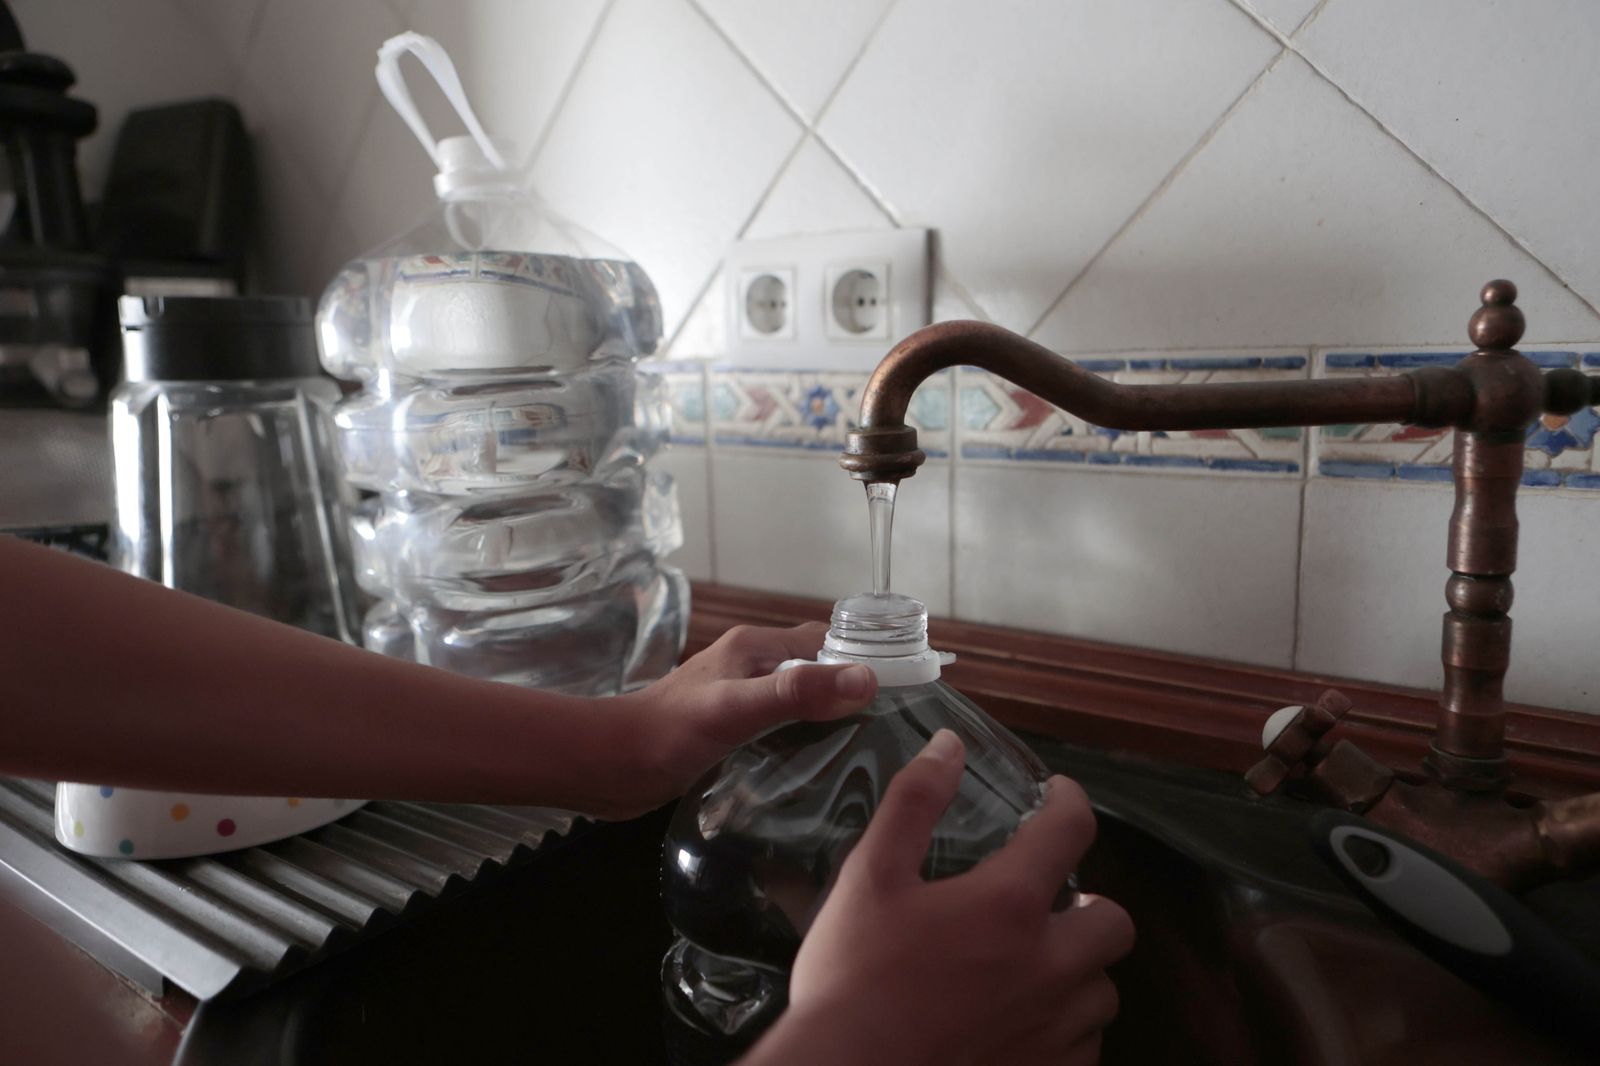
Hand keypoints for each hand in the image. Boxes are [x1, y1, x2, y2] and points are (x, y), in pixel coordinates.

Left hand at [604, 623, 876, 818]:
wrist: (609, 765)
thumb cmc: (667, 733)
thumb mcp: (738, 709)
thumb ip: (797, 692)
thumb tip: (865, 678)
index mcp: (756, 647)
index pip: (828, 642)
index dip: (866, 660)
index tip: (906, 691)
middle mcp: (750, 666)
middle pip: (818, 670)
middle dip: (853, 693)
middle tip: (892, 733)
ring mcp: (739, 698)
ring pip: (800, 701)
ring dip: (828, 720)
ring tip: (865, 756)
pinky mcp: (729, 730)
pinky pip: (781, 727)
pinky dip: (803, 741)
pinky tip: (818, 772)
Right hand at [745, 730, 1134, 1065]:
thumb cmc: (853, 977)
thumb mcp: (869, 876)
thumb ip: (913, 803)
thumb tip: (949, 746)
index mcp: (1010, 905)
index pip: (1072, 830)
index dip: (1070, 801)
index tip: (1057, 796)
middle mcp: (1049, 966)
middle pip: (1115, 922)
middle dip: (1091, 905)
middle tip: (1048, 902)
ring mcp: (1053, 1029)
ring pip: (1103, 992)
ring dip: (1079, 971)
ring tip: (1033, 966)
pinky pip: (1083, 1048)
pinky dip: (1064, 1028)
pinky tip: (1021, 1021)